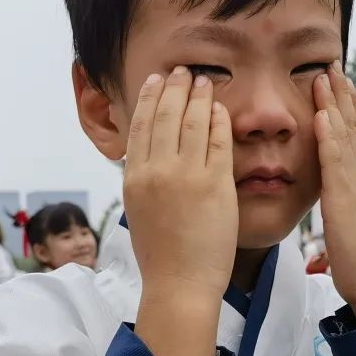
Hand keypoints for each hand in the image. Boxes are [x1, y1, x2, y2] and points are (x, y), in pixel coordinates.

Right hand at [124, 67, 237, 304]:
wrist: (178, 283)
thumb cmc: (161, 254)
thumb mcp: (139, 209)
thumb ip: (143, 179)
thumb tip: (146, 157)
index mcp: (134, 177)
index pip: (141, 124)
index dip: (150, 97)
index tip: (157, 79)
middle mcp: (156, 171)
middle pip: (166, 115)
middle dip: (175, 87)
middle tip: (184, 72)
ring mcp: (186, 176)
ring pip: (192, 122)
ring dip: (199, 96)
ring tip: (205, 82)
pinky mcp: (215, 185)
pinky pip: (218, 141)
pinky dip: (218, 120)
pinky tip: (221, 109)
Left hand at [313, 61, 355, 325]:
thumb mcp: (347, 218)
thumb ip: (341, 196)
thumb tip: (333, 185)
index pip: (353, 136)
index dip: (346, 106)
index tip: (337, 80)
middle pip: (353, 127)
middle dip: (343, 94)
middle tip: (333, 63)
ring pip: (346, 137)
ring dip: (336, 104)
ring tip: (326, 76)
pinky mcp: (346, 199)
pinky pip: (337, 163)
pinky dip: (330, 137)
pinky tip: (322, 116)